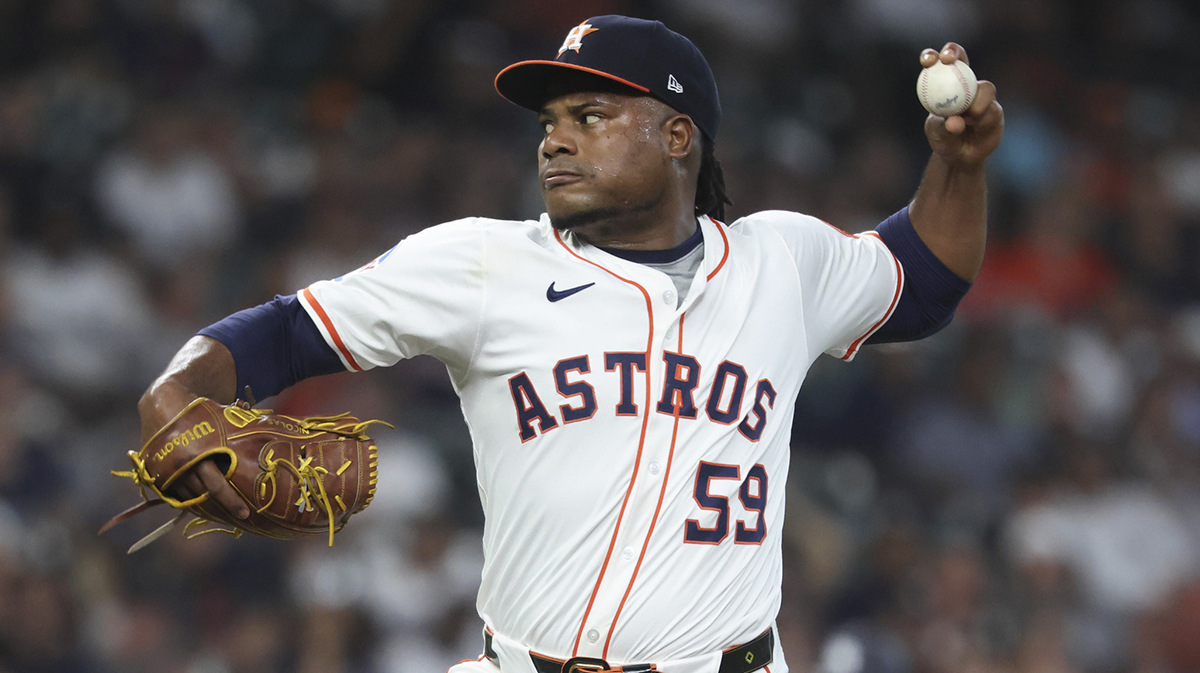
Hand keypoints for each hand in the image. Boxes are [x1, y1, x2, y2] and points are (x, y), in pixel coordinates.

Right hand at [138, 379, 250, 518]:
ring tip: (225, 511)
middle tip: (241, 516)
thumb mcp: (219, 420)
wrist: (162, 401)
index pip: (216, 486)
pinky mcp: (156, 473)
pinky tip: (205, 504)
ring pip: (190, 497)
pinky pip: (175, 493)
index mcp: (198, 453)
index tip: (245, 513)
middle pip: (205, 495)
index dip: (231, 501)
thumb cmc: (197, 411)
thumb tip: (270, 433)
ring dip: (207, 505)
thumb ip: (236, 433)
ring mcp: (167, 471)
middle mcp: (182, 466)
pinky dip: (190, 499)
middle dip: (223, 506)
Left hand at [920, 43, 1003, 169]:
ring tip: (966, 118)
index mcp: (945, 85)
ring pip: (985, 87)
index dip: (934, 56)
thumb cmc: (944, 138)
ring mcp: (982, 96)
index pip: (939, 63)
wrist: (960, 157)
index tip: (928, 61)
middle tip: (947, 60)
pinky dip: (981, 119)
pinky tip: (976, 126)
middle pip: (962, 59)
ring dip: (974, 103)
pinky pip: (992, 110)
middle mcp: (965, 84)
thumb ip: (942, 124)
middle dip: (954, 52)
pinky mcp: (995, 110)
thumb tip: (955, 121)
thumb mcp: (936, 131)